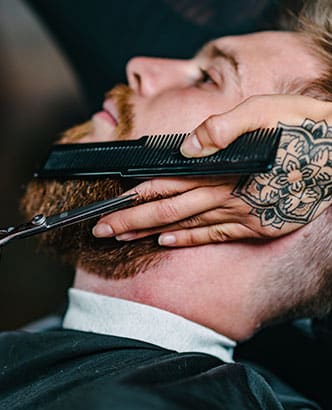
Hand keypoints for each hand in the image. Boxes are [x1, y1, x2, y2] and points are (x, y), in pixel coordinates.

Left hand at [93, 95, 331, 245]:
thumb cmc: (302, 128)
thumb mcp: (266, 111)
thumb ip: (222, 128)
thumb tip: (187, 146)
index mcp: (222, 167)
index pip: (166, 185)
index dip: (134, 198)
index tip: (107, 209)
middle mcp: (225, 195)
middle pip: (167, 211)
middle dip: (130, 221)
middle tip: (101, 232)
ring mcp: (240, 215)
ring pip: (185, 226)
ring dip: (150, 232)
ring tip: (123, 239)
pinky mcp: (254, 226)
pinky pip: (214, 237)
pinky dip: (188, 240)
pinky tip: (167, 243)